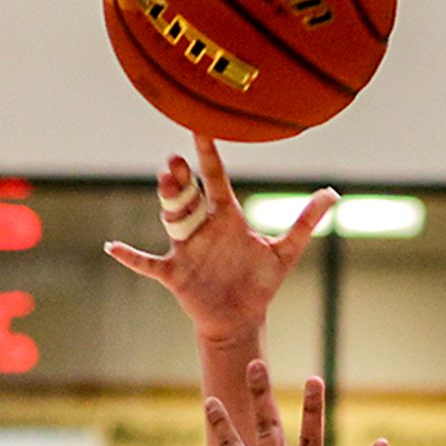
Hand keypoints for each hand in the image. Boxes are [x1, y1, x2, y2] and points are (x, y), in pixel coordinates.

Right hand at [105, 134, 334, 337]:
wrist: (241, 318)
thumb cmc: (260, 282)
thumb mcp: (285, 251)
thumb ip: (305, 221)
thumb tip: (333, 193)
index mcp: (226, 216)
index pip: (215, 178)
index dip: (208, 153)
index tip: (200, 127)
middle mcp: (203, 227)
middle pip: (189, 195)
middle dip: (180, 178)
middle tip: (174, 160)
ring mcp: (186, 248)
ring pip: (172, 220)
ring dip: (167, 203)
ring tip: (163, 184)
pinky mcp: (174, 273)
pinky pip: (148, 263)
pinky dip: (130, 257)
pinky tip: (112, 248)